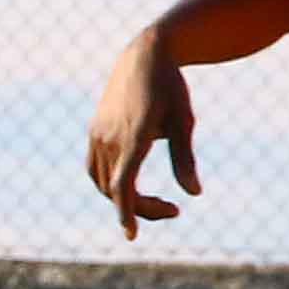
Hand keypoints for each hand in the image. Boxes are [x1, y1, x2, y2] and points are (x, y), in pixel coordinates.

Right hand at [85, 31, 199, 239]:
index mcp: (134, 135)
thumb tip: (194, 194)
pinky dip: (108, 184)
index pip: (123, 185)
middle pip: (117, 189)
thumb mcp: (184, 120)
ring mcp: (98, 134)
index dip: (127, 213)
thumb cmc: (171, 87)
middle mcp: (110, 137)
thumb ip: (184, 158)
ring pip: (103, 182)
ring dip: (125, 199)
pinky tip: (129, 186)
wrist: (145, 54)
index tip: (131, 235)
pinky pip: (94, 168)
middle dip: (142, 208)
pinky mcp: (94, 131)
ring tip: (156, 203)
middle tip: (173, 210)